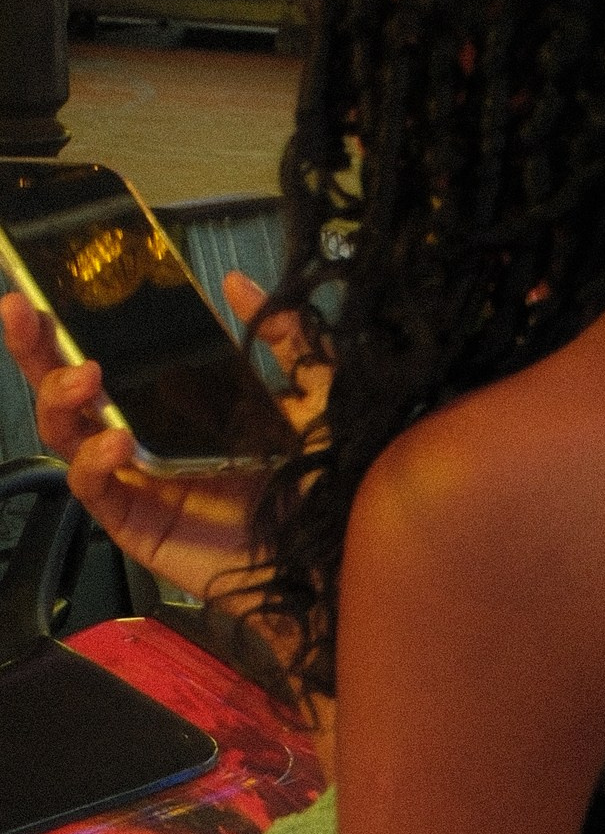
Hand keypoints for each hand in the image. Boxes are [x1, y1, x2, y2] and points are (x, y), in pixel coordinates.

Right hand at [1, 277, 324, 608]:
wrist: (343, 552)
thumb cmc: (326, 476)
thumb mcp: (313, 390)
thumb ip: (280, 335)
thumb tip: (233, 282)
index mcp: (181, 406)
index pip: (116, 363)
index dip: (76, 330)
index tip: (44, 292)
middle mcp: (150, 441)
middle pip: (75, 397)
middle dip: (39, 354)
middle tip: (21, 315)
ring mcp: (140, 485)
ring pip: (71, 441)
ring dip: (61, 403)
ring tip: (83, 378)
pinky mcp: (139, 528)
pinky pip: (97, 495)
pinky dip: (93, 465)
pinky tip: (114, 445)